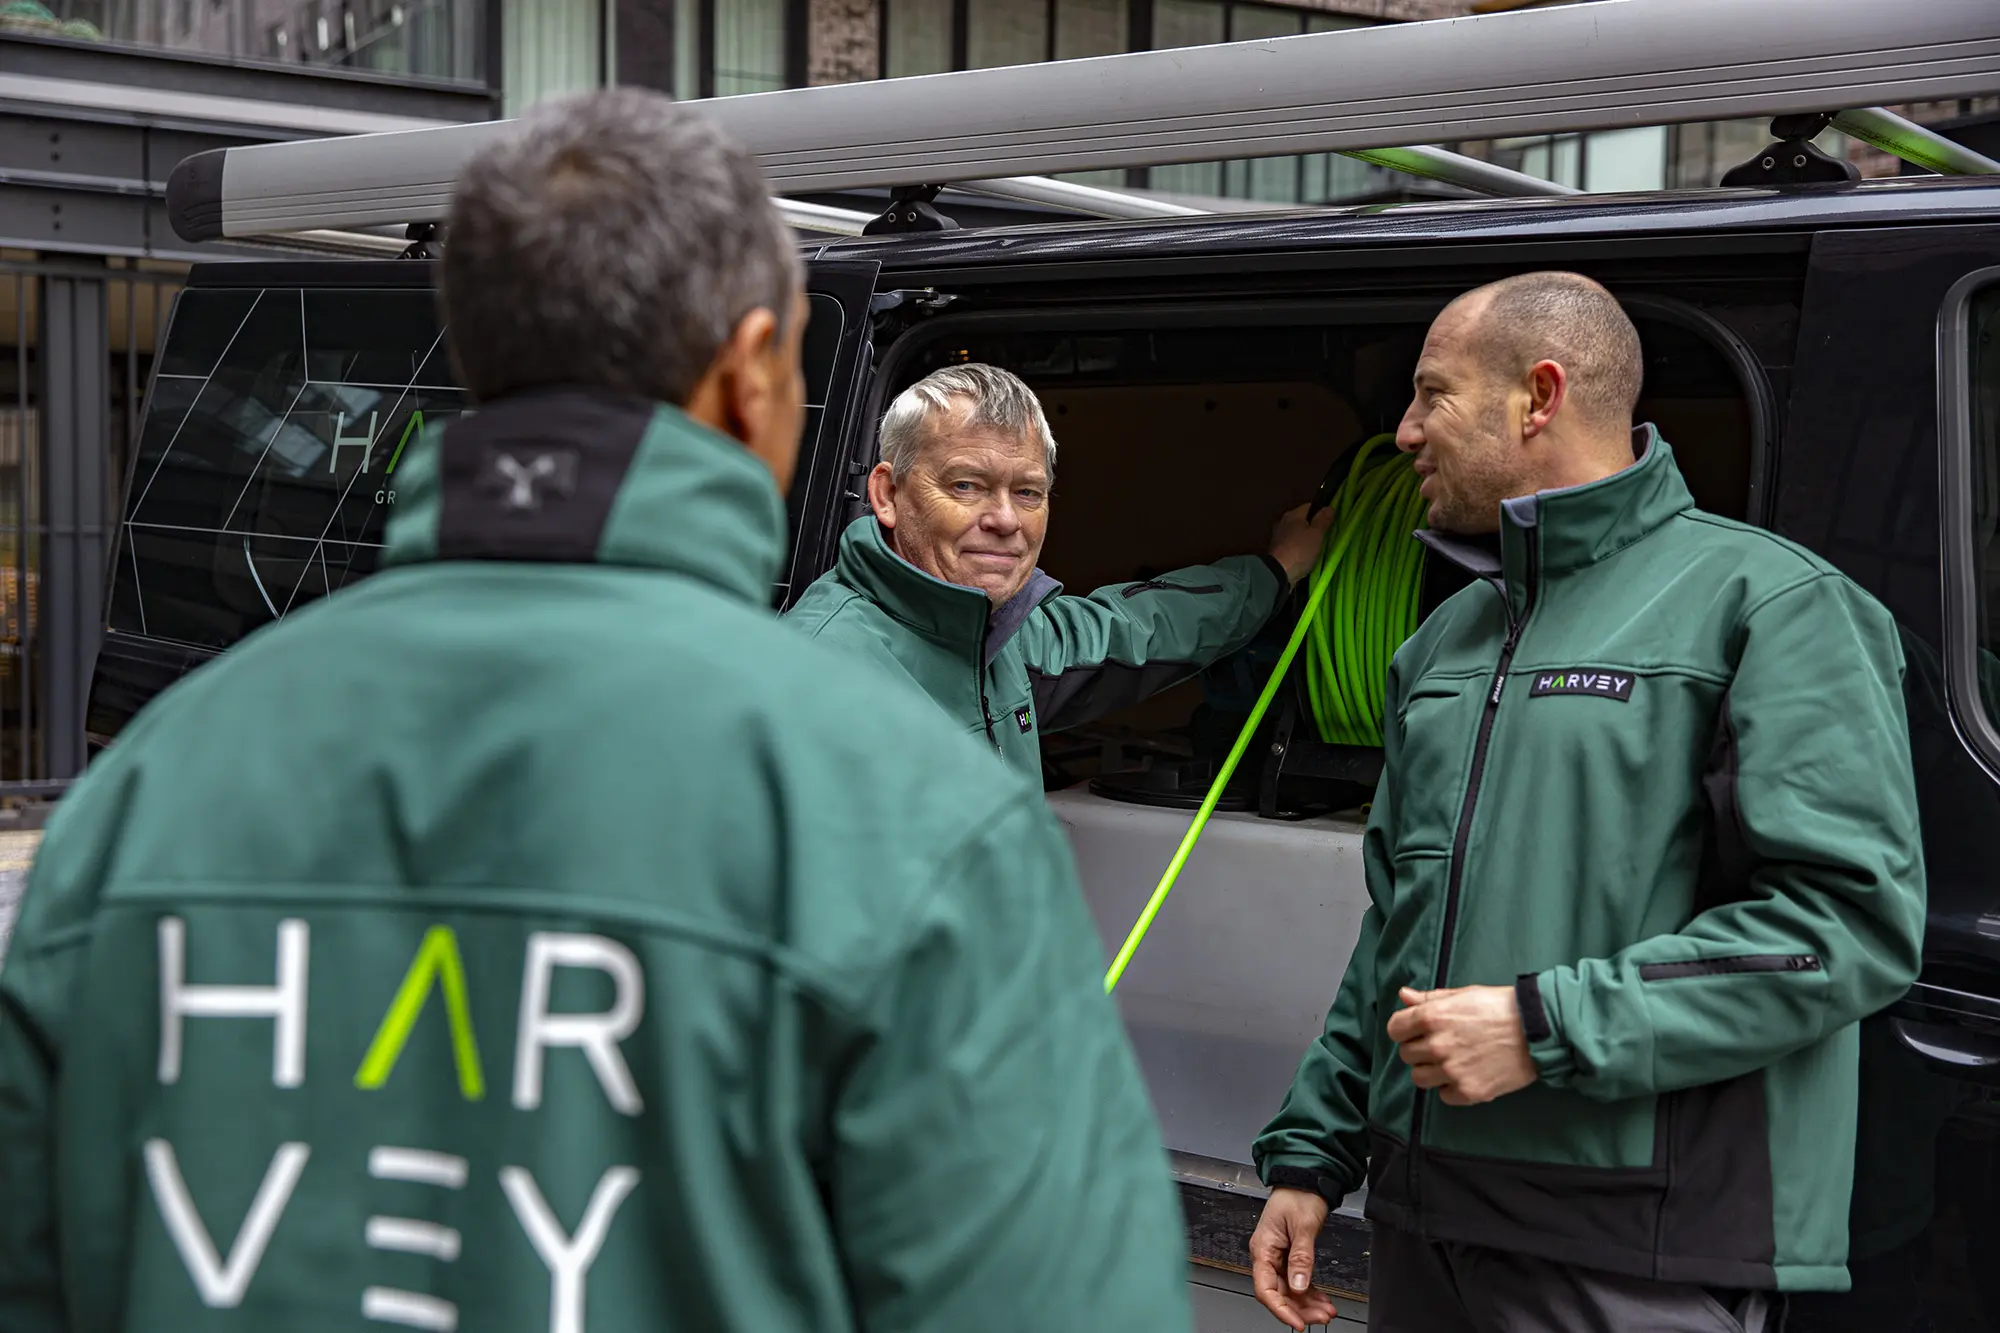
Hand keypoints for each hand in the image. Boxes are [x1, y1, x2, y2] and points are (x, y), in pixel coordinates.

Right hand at [1249, 1187, 1338, 1329]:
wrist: (1305, 1180)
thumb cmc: (1298, 1195)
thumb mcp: (1302, 1226)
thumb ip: (1301, 1257)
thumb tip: (1299, 1285)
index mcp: (1263, 1248)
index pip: (1264, 1289)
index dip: (1280, 1309)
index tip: (1297, 1322)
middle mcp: (1268, 1255)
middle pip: (1279, 1293)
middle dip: (1299, 1309)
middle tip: (1320, 1317)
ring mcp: (1279, 1257)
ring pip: (1290, 1291)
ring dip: (1307, 1304)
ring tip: (1326, 1311)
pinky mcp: (1290, 1256)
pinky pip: (1297, 1282)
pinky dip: (1310, 1293)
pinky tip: (1322, 1300)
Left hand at [1268, 503, 1335, 584]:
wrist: (1278, 573)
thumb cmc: (1299, 550)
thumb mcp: (1316, 534)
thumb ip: (1323, 520)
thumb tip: (1329, 507)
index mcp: (1293, 515)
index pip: (1310, 506)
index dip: (1321, 512)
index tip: (1331, 521)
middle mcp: (1284, 522)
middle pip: (1303, 520)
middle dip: (1314, 526)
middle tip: (1327, 535)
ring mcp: (1279, 536)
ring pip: (1298, 533)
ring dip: (1307, 538)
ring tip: (1319, 546)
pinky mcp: (1278, 550)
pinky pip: (1293, 544)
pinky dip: (1300, 548)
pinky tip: (1307, 555)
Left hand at [1385, 984, 1536, 1105]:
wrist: (1537, 1030)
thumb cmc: (1500, 1007)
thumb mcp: (1462, 995)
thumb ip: (1429, 999)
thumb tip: (1403, 996)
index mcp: (1432, 1017)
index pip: (1395, 1030)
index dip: (1404, 1030)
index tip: (1415, 1031)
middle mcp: (1437, 1046)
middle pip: (1406, 1055)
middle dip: (1419, 1049)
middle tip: (1440, 1045)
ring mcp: (1452, 1071)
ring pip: (1420, 1078)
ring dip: (1431, 1071)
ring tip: (1451, 1062)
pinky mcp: (1468, 1092)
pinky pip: (1443, 1095)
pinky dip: (1451, 1088)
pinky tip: (1466, 1074)